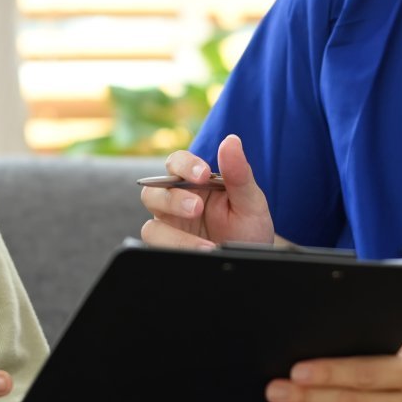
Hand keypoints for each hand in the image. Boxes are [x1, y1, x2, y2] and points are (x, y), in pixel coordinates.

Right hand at [138, 133, 274, 249]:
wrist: (250, 260)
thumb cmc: (248, 226)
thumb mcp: (250, 202)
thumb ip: (239, 173)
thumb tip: (231, 140)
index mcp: (192, 183)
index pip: (176, 163)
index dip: (185, 165)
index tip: (204, 174)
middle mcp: (174, 203)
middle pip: (152, 193)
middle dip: (173, 200)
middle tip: (197, 208)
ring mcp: (170, 229)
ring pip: (152, 228)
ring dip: (175, 235)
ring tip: (205, 246)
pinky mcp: (168, 251)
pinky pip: (158, 250)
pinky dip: (177, 251)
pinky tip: (201, 254)